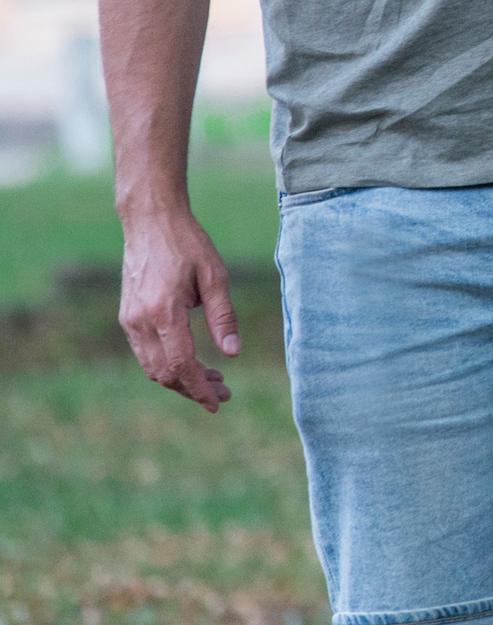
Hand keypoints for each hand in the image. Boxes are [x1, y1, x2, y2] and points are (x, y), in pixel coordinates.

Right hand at [119, 206, 238, 412]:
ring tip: (213, 379)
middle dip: (193, 389)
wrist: (150, 222)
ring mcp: (129, 320)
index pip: (181, 365)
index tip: (218, 402)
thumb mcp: (216, 276)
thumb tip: (233, 353)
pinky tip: (191, 361)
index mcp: (163, 312)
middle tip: (224, 393)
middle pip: (164, 373)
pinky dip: (167, 364)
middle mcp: (140, 321)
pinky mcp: (127, 316)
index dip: (200, 388)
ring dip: (180, 379)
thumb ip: (223, 317)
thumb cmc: (188, 245)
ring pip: (152, 367)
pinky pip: (145, 352)